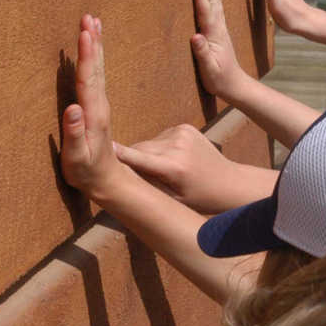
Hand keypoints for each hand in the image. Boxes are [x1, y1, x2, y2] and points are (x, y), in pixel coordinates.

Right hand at [60, 14, 130, 201]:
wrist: (108, 181)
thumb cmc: (87, 172)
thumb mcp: (77, 158)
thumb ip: (74, 134)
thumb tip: (73, 108)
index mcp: (93, 113)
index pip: (88, 78)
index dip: (86, 55)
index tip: (85, 32)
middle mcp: (100, 105)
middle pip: (96, 67)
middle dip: (92, 42)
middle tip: (89, 17)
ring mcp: (100, 105)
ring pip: (98, 69)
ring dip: (95, 46)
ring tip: (93, 24)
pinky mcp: (98, 108)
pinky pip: (96, 76)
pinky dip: (94, 59)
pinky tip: (92, 50)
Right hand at [115, 124, 261, 213]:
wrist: (227, 182)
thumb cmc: (198, 198)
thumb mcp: (171, 199)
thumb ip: (146, 185)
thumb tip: (118, 175)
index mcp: (174, 167)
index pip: (136, 157)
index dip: (117, 155)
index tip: (98, 150)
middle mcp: (177, 146)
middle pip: (139, 148)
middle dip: (132, 160)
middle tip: (127, 173)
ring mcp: (181, 133)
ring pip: (148, 143)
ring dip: (147, 154)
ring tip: (162, 170)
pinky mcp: (184, 126)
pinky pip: (160, 137)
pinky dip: (160, 147)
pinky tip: (172, 159)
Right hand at [190, 0, 250, 99]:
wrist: (234, 85)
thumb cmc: (219, 79)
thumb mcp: (209, 69)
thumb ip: (202, 53)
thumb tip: (195, 37)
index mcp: (214, 34)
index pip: (206, 11)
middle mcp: (218, 27)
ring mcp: (220, 27)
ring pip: (215, 0)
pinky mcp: (219, 30)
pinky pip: (215, 6)